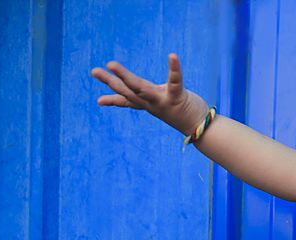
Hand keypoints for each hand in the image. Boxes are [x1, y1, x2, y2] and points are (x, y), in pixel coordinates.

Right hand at [90, 53, 208, 135]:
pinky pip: (174, 82)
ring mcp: (164, 102)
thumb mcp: (161, 105)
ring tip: (111, 63)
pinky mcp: (178, 98)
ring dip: (125, 77)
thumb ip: (147, 99)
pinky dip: (173, 69)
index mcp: (149, 103)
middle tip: (94, 71)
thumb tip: (135, 97)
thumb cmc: (182, 112)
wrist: (201, 127)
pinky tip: (172, 56)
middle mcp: (153, 104)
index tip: (98, 100)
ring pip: (141, 90)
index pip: (128, 101)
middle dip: (111, 82)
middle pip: (129, 93)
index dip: (113, 100)